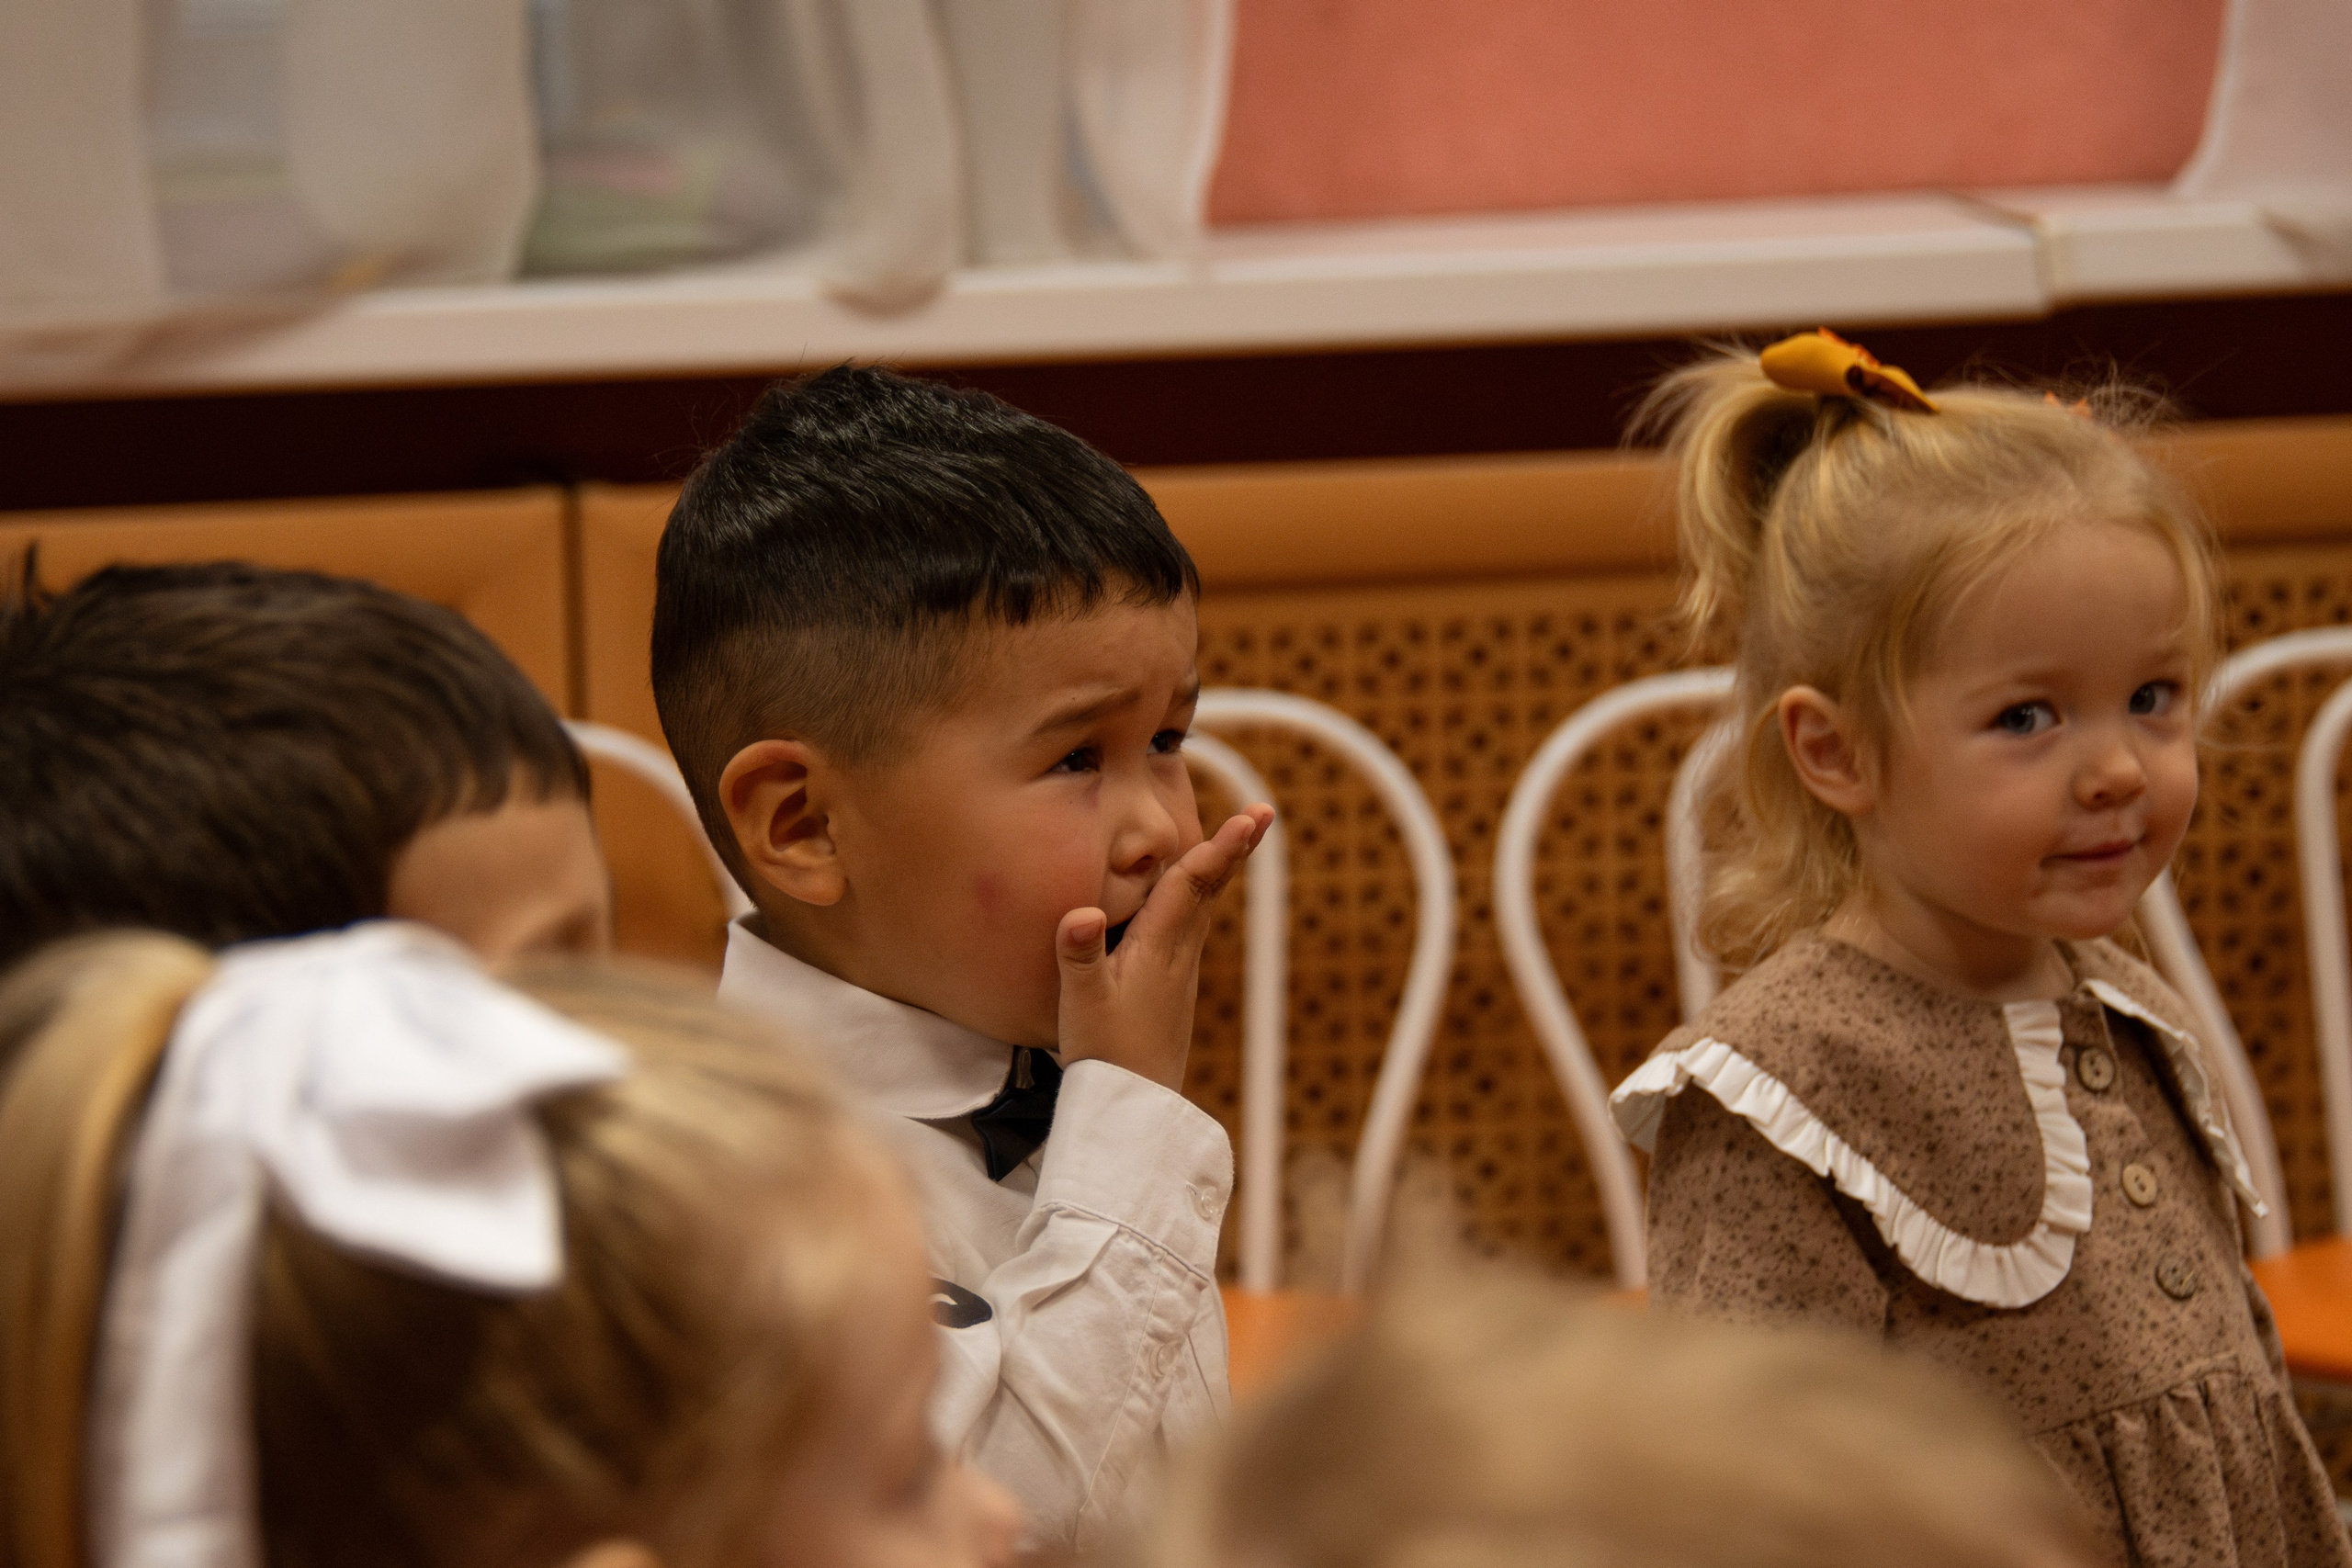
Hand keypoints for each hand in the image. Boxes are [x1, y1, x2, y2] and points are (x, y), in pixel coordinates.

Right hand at [1054, 805, 1274, 1090]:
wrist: (1133, 1109)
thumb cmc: (1105, 1055)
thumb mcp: (1082, 1004)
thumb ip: (1079, 955)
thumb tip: (1082, 913)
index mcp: (1160, 949)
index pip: (1193, 886)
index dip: (1220, 848)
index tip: (1251, 818)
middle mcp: (1179, 956)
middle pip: (1210, 890)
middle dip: (1234, 851)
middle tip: (1263, 813)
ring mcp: (1180, 973)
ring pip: (1204, 909)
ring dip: (1220, 871)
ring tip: (1237, 841)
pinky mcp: (1173, 989)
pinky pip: (1192, 929)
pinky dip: (1200, 900)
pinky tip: (1195, 900)